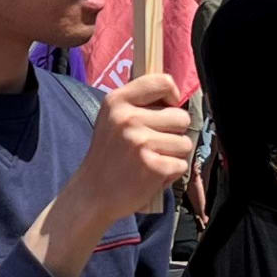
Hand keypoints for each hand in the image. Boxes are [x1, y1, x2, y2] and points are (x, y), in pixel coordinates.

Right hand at [66, 72, 194, 236]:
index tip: (167, 108)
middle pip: (181, 116)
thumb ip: (138, 103)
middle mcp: (128, 119)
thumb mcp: (112, 119)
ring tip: (150, 160)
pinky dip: (170, 173)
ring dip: (173, 155)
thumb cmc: (108, 156)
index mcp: (117, 101)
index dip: (172, 96)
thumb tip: (173, 95)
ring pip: (185, 142)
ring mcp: (141, 143)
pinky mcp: (154, 167)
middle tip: (152, 145)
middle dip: (174, 132)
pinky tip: (150, 175)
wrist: (92, 194)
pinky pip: (181, 164)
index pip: (162, 82)